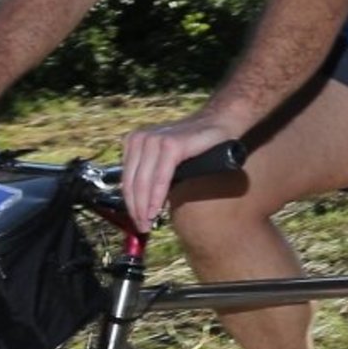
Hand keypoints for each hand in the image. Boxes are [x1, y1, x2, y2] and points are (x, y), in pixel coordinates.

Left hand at [121, 115, 237, 231]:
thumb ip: (152, 173)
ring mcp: (155, 140)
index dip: (130, 204)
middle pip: (132, 182)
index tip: (136, 221)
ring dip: (144, 207)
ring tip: (149, 223)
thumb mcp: (166, 157)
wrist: (221, 121)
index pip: (126, 179)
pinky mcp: (171, 144)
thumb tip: (143, 205)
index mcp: (135, 141)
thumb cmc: (197, 143)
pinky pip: (160, 178)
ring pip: (143, 182)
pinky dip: (157, 197)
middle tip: (142, 227)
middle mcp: (141, 138)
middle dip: (136, 209)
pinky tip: (157, 210)